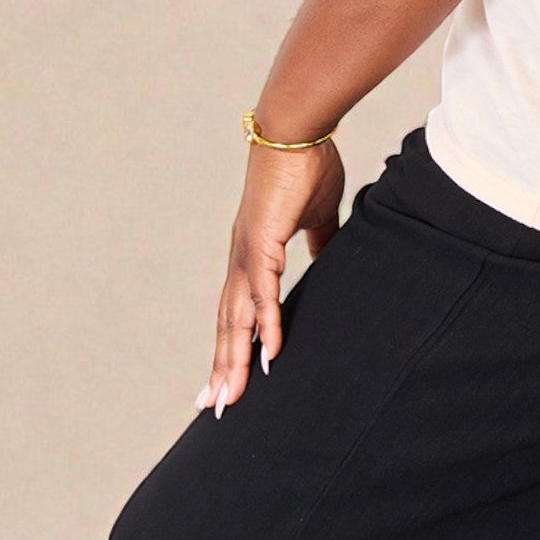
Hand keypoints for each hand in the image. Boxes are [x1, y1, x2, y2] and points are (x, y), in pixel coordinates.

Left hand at [194, 135, 344, 417]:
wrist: (296, 132)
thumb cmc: (306, 166)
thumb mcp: (318, 213)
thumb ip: (319, 240)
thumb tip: (327, 261)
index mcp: (252, 253)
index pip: (236, 309)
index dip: (230, 344)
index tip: (224, 377)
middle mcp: (242, 258)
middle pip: (226, 323)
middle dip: (220, 367)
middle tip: (212, 407)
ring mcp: (248, 252)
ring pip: (236, 317)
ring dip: (232, 359)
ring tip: (229, 396)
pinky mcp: (262, 243)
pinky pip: (263, 294)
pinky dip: (264, 325)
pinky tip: (268, 353)